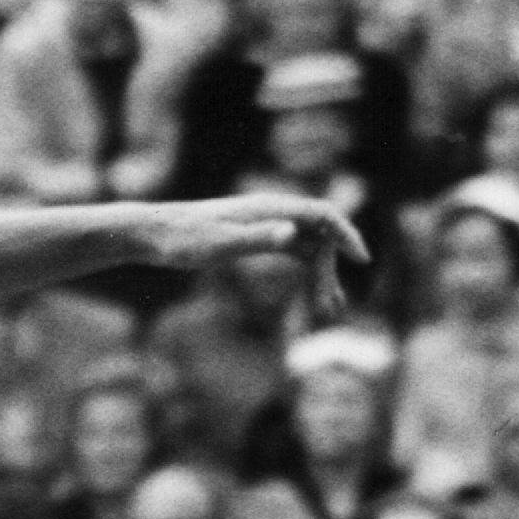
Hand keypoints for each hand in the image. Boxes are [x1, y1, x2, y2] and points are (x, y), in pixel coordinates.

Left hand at [149, 193, 367, 309]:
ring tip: (330, 310)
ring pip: (310, 247)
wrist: (157, 234)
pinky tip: (314, 295)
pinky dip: (308, 272)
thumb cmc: (186, 240)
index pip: (323, 215)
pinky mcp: (259, 237)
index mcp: (271, 208)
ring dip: (322, 276)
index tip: (362, 260)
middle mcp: (275, 212)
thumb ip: (258, 238)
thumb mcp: (221, 244)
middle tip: (331, 309)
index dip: (346, 234)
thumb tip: (293, 233)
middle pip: (320, 236)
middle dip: (330, 271)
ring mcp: (269, 224)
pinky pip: (296, 252)